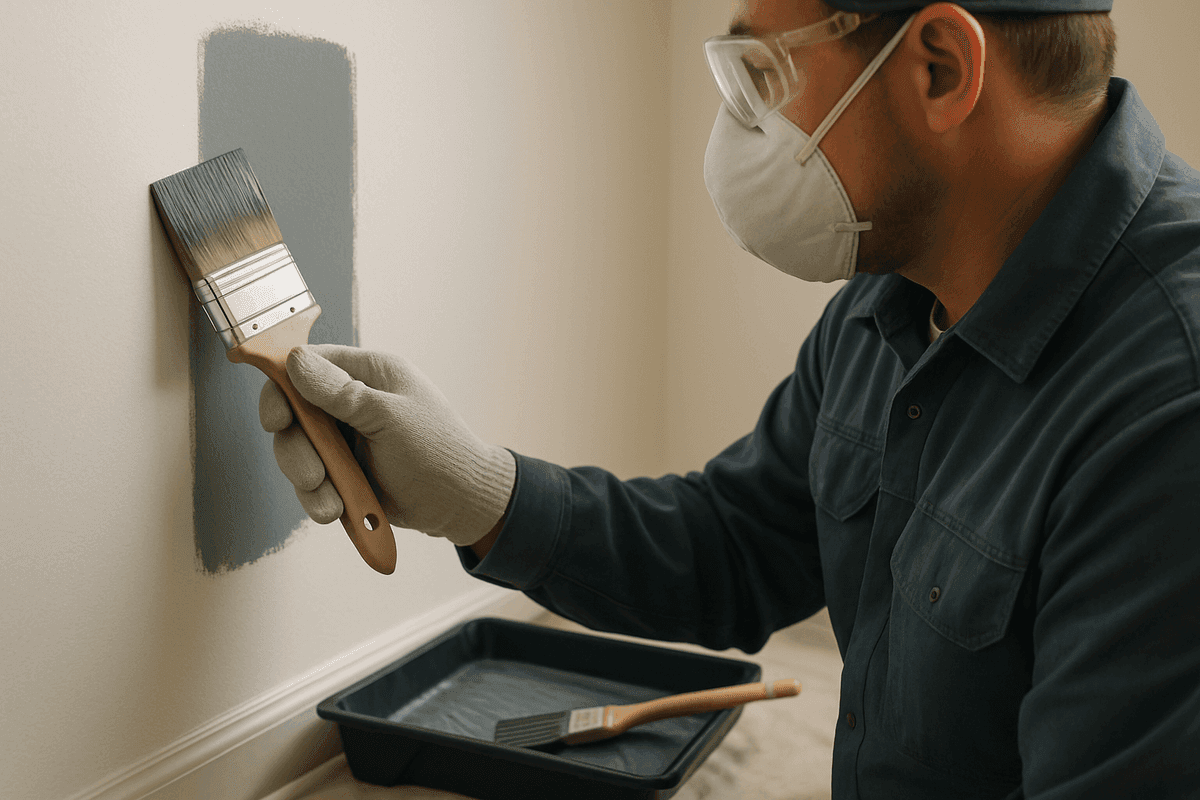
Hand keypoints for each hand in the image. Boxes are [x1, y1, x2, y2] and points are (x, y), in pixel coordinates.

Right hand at [259, 344, 514, 546]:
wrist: (462, 505)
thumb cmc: (439, 452)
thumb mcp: (390, 418)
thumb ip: (341, 393)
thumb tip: (294, 360)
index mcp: (369, 374)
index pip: (308, 365)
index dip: (282, 387)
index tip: (276, 418)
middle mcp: (353, 401)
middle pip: (295, 413)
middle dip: (296, 448)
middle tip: (311, 475)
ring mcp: (348, 437)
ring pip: (300, 451)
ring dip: (308, 480)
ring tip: (330, 505)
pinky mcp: (346, 470)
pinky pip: (314, 480)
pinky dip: (319, 497)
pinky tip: (335, 511)